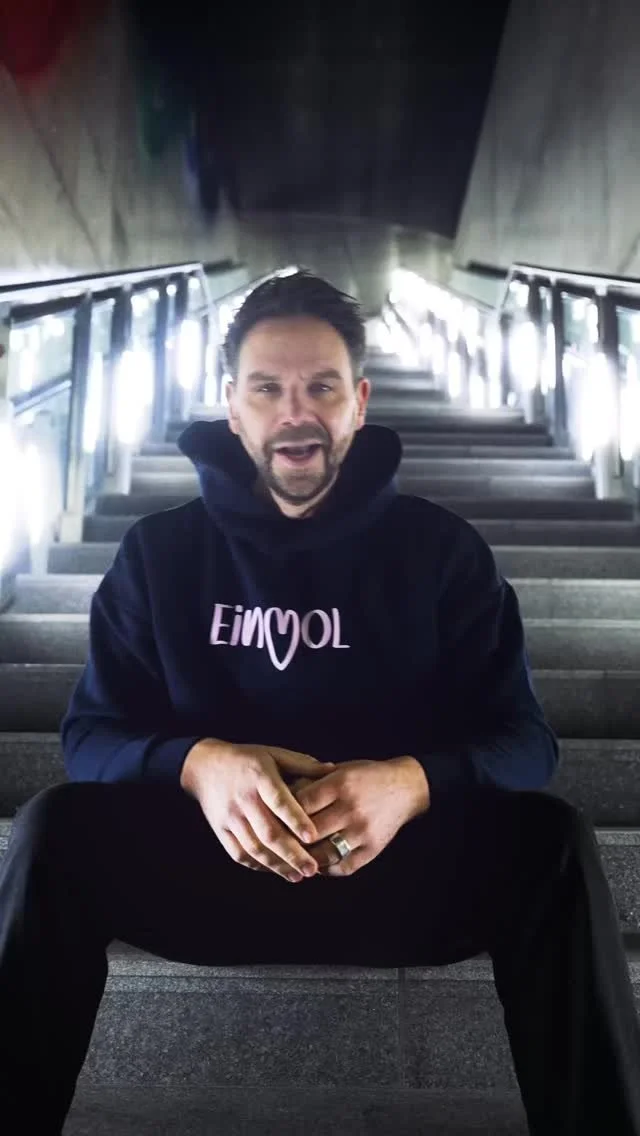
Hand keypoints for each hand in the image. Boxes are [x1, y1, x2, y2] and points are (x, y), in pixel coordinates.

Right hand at [180, 739, 335, 882]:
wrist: (204, 766)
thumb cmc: (247, 760)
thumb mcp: (274, 754)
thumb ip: (302, 765)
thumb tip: (332, 769)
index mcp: (260, 777)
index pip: (279, 801)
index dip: (296, 819)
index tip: (313, 837)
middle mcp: (244, 799)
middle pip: (268, 832)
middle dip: (291, 854)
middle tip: (312, 869)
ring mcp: (230, 817)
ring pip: (254, 847)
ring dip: (277, 865)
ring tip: (298, 876)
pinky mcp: (221, 830)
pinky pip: (239, 853)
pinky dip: (257, 865)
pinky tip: (275, 871)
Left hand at [289, 757, 429, 877]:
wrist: (406, 788)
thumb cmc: (366, 776)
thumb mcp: (340, 770)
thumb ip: (312, 783)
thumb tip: (278, 800)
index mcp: (340, 784)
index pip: (301, 803)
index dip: (282, 812)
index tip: (270, 817)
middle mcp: (351, 808)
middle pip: (309, 831)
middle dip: (289, 838)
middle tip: (275, 842)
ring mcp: (363, 831)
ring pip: (323, 853)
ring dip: (305, 858)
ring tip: (293, 857)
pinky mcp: (373, 849)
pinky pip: (343, 866)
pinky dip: (326, 868)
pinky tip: (316, 864)